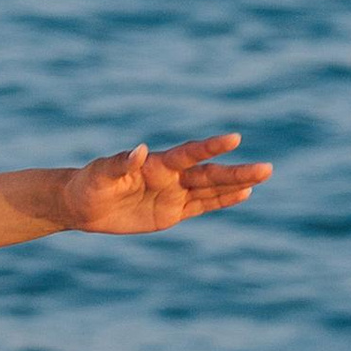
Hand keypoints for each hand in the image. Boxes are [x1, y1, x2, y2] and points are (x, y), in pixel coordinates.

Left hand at [63, 132, 270, 232]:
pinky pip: (201, 206)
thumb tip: (139, 150)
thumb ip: (120, 163)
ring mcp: (173, 194)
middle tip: (267, 168)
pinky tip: (244, 194)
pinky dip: (222, 200)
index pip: (188, 154)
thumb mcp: (100, 174)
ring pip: (211, 189)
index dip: (210, 147)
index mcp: (155, 164)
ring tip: (263, 175)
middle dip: (237, 172)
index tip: (234, 138)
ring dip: (236, 184)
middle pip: (209, 173)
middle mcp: (170, 177)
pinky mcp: (171, 213)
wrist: (82, 206)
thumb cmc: (89, 184)